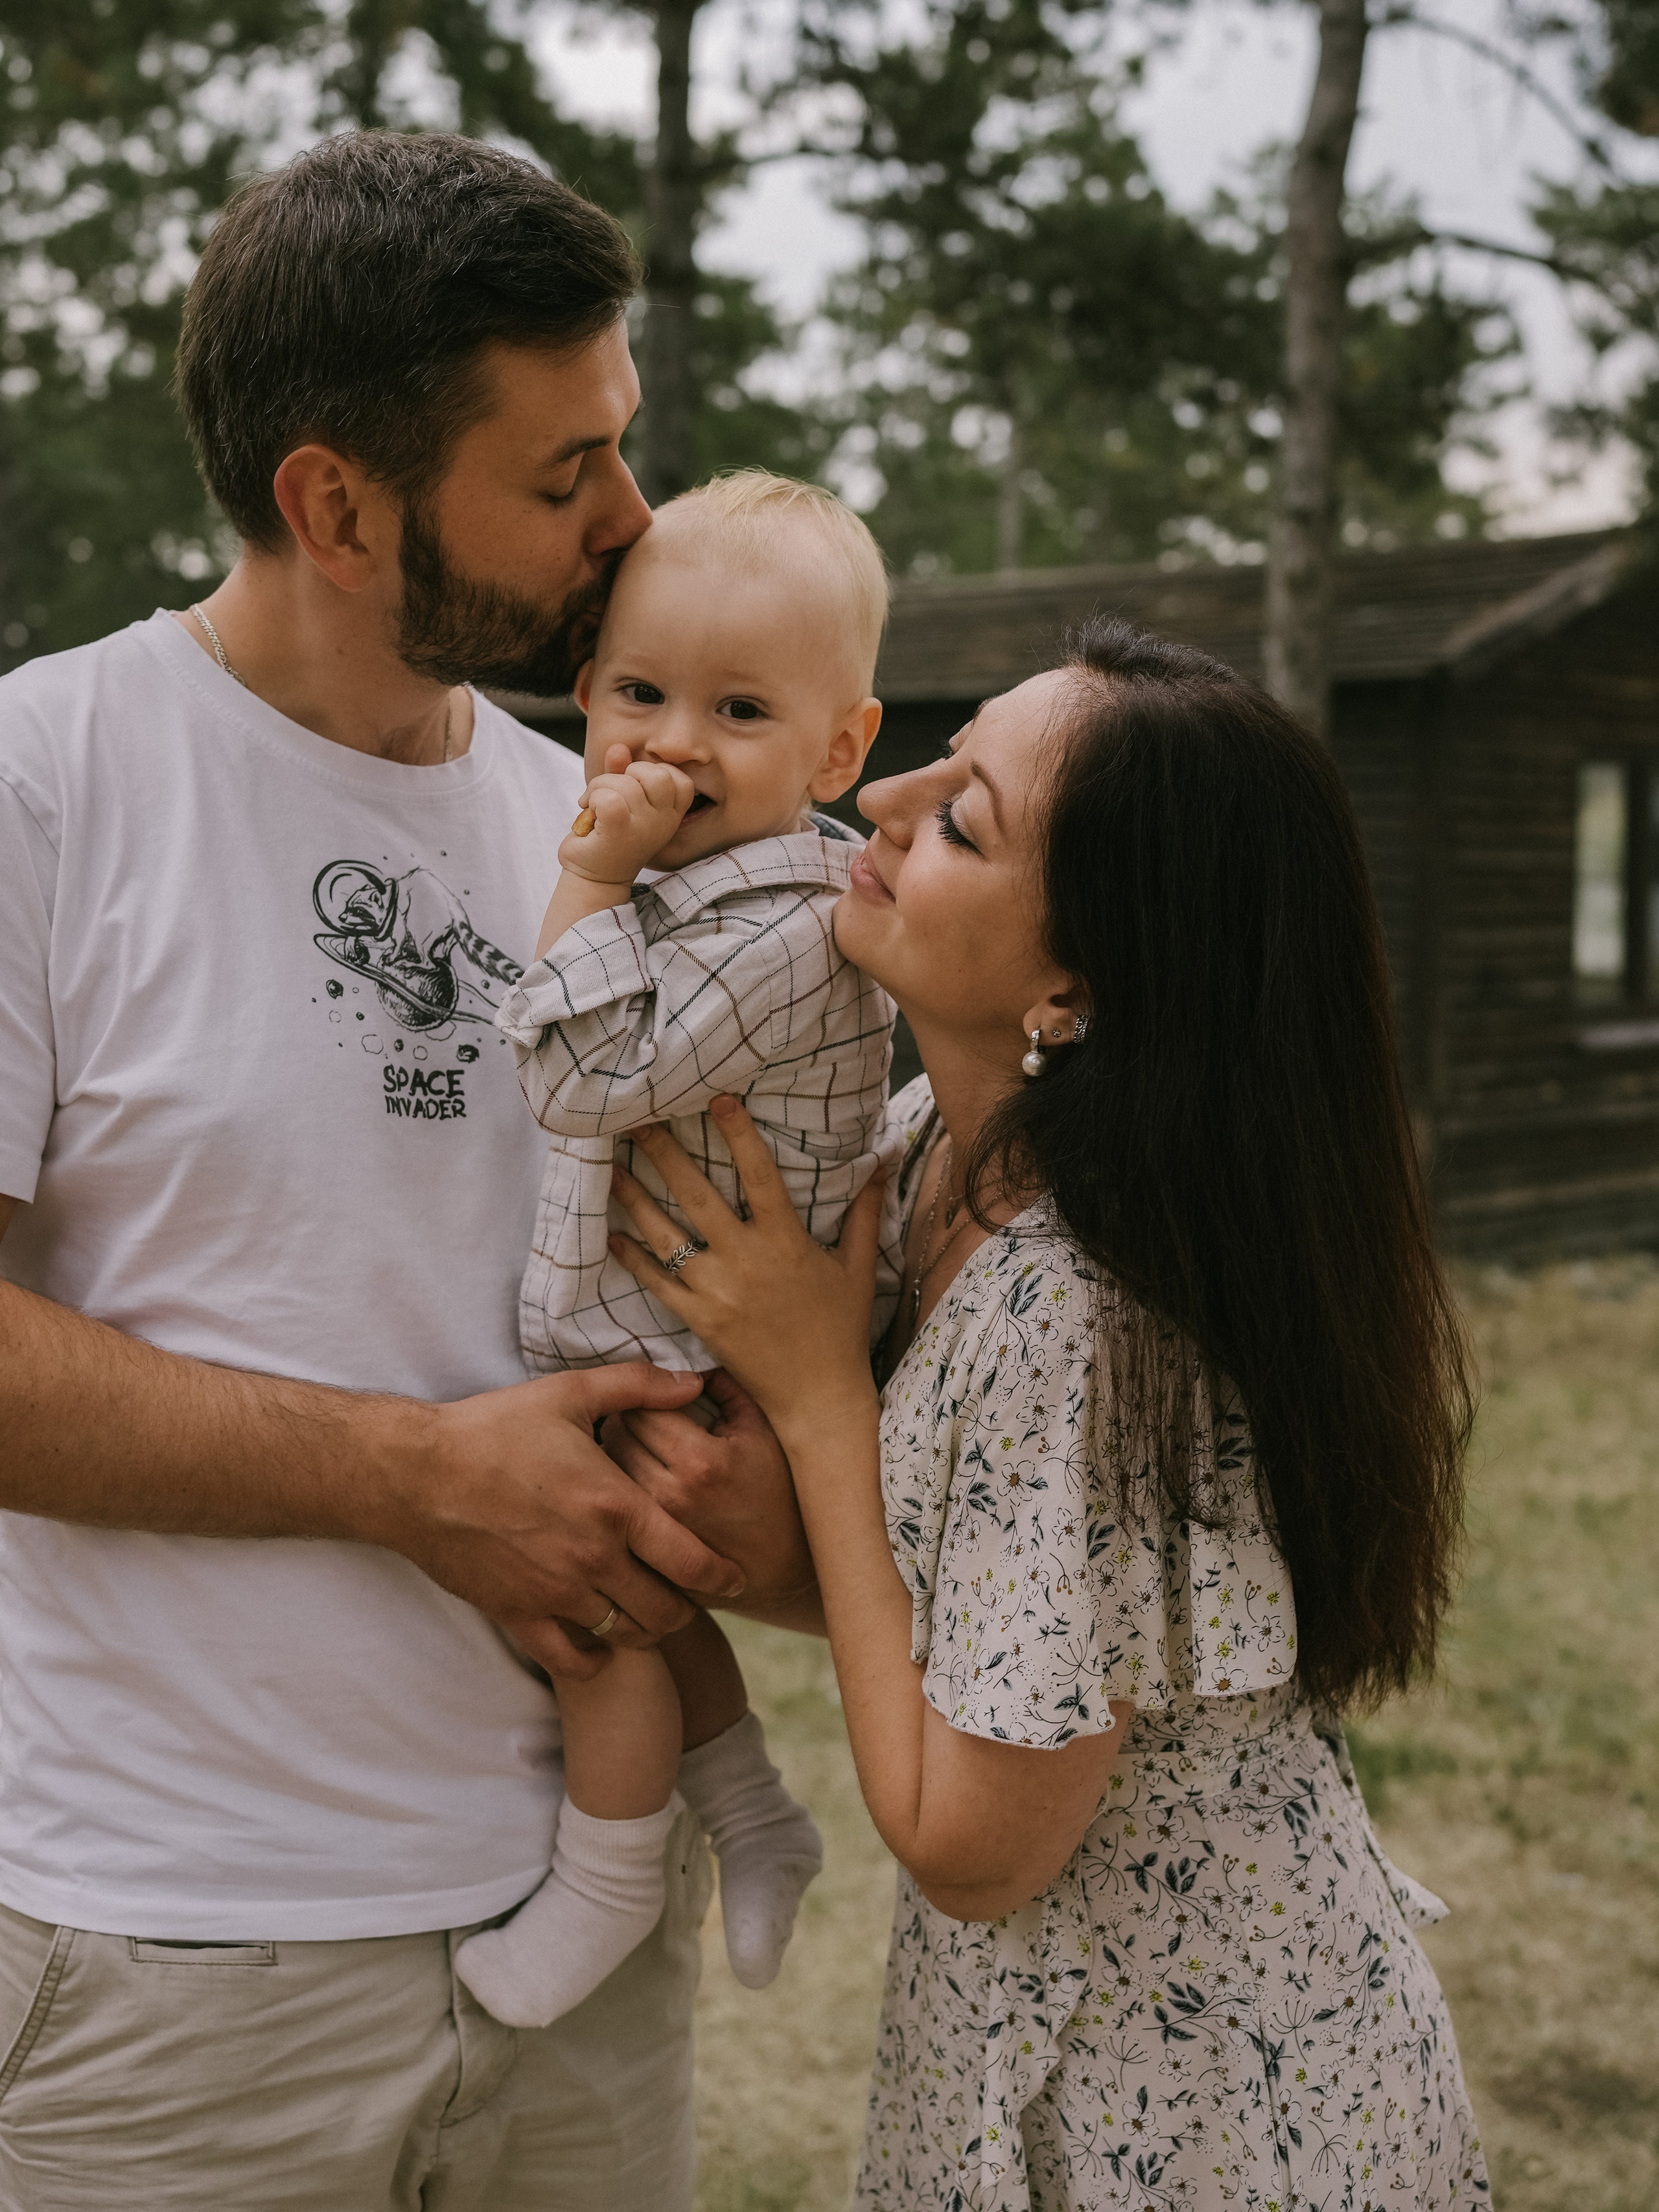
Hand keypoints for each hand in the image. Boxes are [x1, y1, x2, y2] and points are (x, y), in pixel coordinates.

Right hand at [383, 1363, 745, 1679]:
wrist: (417, 1474)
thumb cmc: (494, 1429)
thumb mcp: (570, 1393)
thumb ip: (640, 1386)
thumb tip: (695, 1381)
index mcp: (615, 1507)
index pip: (691, 1559)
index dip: (722, 1576)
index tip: (736, 1579)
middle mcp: (593, 1559)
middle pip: (665, 1609)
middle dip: (685, 1607)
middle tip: (686, 1596)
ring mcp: (555, 1593)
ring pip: (623, 1634)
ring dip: (641, 1628)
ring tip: (643, 1612)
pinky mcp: (518, 1615)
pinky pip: (570, 1660)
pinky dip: (592, 1659)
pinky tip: (597, 1642)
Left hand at [560, 743, 693, 885]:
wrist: (592, 879)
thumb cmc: (607, 838)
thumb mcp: (620, 800)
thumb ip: (621, 772)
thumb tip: (618, 748)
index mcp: (670, 815)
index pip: (680, 780)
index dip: (655, 772)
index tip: (635, 788)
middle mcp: (663, 822)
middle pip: (657, 774)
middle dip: (627, 774)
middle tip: (611, 793)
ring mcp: (644, 828)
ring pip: (624, 782)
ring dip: (598, 787)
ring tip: (593, 806)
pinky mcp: (620, 831)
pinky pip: (607, 797)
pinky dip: (592, 799)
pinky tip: (589, 814)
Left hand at [601, 1369, 817, 1618]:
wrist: (790, 1564)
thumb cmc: (781, 1489)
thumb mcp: (762, 1430)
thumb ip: (725, 1385)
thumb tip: (688, 1364)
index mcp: (700, 1460)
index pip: (640, 1406)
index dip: (646, 1394)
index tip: (658, 1394)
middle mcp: (669, 1495)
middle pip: (616, 1435)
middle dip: (627, 1417)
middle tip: (645, 1415)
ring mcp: (655, 1529)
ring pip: (608, 1470)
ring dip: (617, 1451)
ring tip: (642, 1446)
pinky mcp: (647, 1552)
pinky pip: (615, 1504)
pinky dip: (619, 1487)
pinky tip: (636, 1482)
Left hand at [608, 1098, 882, 1437]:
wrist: (817, 1397)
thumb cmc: (840, 1329)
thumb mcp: (857, 1266)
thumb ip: (864, 1210)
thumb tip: (884, 1157)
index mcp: (786, 1241)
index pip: (760, 1175)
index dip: (738, 1134)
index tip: (718, 1098)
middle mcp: (747, 1261)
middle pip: (697, 1196)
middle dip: (665, 1155)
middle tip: (638, 1119)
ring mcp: (718, 1291)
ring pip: (666, 1237)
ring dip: (636, 1198)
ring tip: (611, 1166)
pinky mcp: (699, 1320)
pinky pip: (657, 1284)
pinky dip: (633, 1259)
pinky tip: (613, 1234)